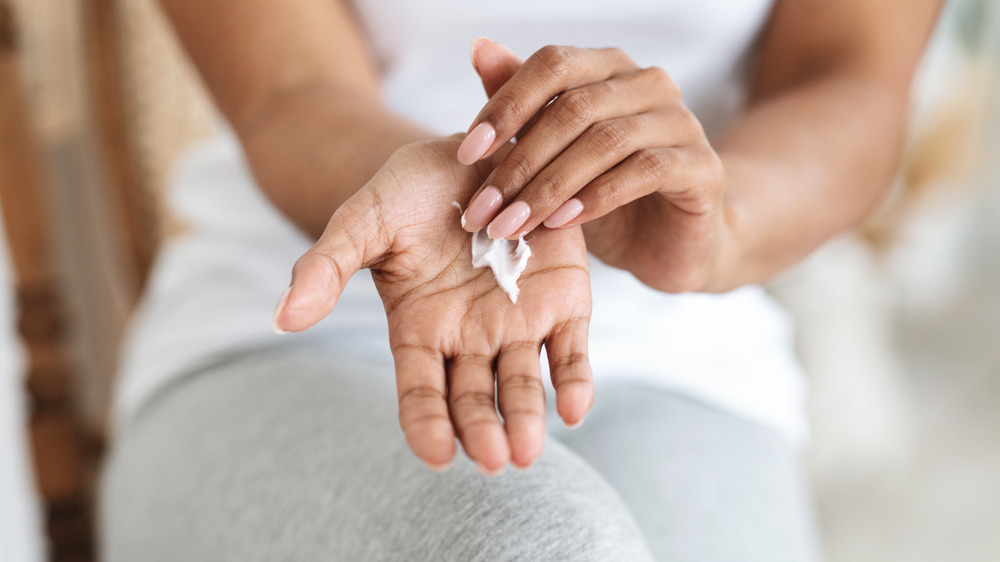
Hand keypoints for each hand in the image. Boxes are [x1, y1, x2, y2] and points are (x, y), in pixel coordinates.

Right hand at [272, 139, 593, 471]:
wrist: (472, 153)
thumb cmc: (408, 192)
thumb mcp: (362, 221)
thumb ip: (326, 267)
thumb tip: (283, 318)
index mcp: (419, 331)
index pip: (421, 391)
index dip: (427, 424)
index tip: (438, 455)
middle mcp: (470, 340)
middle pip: (476, 397)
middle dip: (484, 430)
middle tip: (496, 460)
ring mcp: (518, 324)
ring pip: (523, 382)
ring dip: (528, 416)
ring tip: (528, 449)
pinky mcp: (563, 301)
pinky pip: (570, 348)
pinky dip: (575, 380)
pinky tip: (576, 408)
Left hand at [461, 39, 729, 291]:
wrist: (673, 240)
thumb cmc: (608, 192)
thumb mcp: (556, 153)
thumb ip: (523, 105)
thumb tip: (479, 47)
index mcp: (610, 68)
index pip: (552, 64)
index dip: (505, 105)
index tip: (465, 154)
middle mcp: (648, 83)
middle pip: (573, 107)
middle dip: (518, 161)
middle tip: (482, 208)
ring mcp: (681, 121)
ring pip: (605, 140)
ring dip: (550, 186)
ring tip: (513, 223)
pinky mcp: (702, 166)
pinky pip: (645, 171)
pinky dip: (597, 196)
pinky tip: (564, 222)